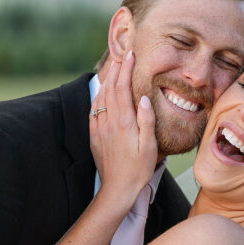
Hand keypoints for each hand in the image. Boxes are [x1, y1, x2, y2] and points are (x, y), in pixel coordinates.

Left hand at [90, 51, 157, 213]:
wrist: (117, 189)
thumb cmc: (138, 169)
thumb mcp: (150, 146)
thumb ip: (146, 120)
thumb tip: (143, 98)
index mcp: (124, 122)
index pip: (123, 88)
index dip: (126, 70)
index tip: (130, 55)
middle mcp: (109, 123)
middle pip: (110, 89)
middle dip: (116, 70)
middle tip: (121, 56)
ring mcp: (100, 129)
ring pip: (100, 98)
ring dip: (106, 81)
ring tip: (112, 69)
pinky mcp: (95, 137)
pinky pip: (93, 112)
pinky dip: (98, 98)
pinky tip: (100, 94)